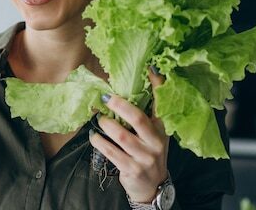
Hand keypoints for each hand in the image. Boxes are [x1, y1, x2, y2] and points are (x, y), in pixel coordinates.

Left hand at [89, 68, 167, 202]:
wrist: (152, 187)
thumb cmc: (148, 154)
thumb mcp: (153, 134)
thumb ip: (144, 115)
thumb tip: (127, 90)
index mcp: (162, 129)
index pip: (161, 104)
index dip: (157, 85)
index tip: (150, 68)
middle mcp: (156, 142)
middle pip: (138, 119)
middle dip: (121, 106)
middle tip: (106, 97)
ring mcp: (144, 157)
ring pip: (122, 136)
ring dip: (106, 124)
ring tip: (98, 118)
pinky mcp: (131, 169)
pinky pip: (111, 152)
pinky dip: (100, 142)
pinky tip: (93, 136)